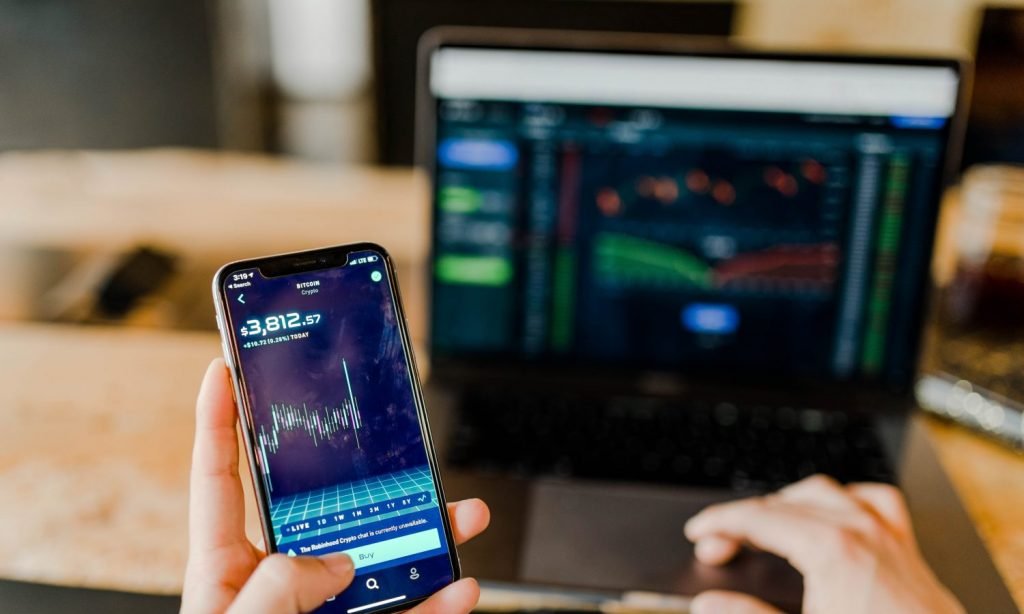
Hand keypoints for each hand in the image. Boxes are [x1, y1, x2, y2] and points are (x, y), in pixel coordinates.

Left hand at [181, 359, 489, 613]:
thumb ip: (273, 588)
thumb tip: (336, 563)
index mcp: (226, 568)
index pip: (220, 479)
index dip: (218, 422)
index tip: (226, 369)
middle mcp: (278, 582)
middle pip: (326, 511)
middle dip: (365, 474)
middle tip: (392, 439)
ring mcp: (323, 613)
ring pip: (380, 562)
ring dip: (424, 537)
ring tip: (462, 514)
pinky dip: (437, 605)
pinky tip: (460, 587)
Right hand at [684, 474, 963, 613]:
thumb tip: (708, 604)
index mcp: (830, 549)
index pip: (758, 518)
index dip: (720, 523)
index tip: (699, 532)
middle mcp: (860, 531)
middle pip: (784, 504)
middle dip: (745, 519)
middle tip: (720, 545)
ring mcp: (887, 536)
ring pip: (826, 492)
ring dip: (789, 502)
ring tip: (766, 522)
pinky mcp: (907, 549)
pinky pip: (875, 501)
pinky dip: (846, 500)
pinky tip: (836, 511)